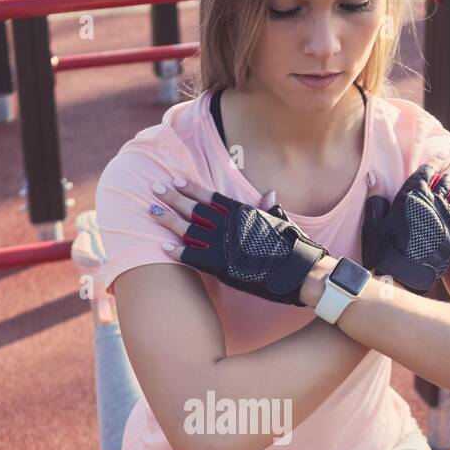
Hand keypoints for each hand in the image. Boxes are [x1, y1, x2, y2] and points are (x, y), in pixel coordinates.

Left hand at [148, 177, 328, 306]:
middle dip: (173, 197)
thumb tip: (270, 194)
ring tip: (151, 210)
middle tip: (154, 188)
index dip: (192, 187)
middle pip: (195, 208)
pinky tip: (161, 245)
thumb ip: (270, 208)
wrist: (298, 270)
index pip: (211, 196)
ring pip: (190, 229)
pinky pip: (194, 256)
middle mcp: (231, 225)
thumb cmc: (293, 247)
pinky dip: (178, 251)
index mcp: (243, 212)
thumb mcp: (282, 222)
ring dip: (169, 220)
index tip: (176, 179)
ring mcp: (225, 245)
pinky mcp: (223, 266)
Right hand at [361, 156, 449, 292]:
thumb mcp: (373, 222)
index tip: (443, 151)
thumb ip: (375, 198)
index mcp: (412, 196)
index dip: (435, 160)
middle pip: (447, 179)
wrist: (401, 275)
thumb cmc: (383, 250)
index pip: (426, 171)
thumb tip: (373, 176)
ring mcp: (447, 218)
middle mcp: (432, 203)